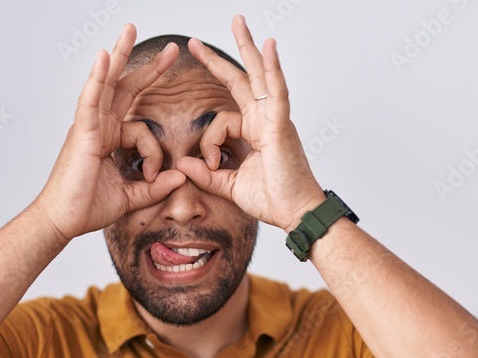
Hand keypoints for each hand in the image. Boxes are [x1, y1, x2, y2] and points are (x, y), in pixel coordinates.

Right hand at [32, 25, 186, 242]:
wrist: (64, 221)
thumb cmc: (87, 207)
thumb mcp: (132, 196)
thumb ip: (155, 186)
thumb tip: (180, 177)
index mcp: (109, 138)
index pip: (136, 110)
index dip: (153, 97)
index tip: (173, 100)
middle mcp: (99, 127)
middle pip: (122, 87)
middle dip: (145, 66)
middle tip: (169, 48)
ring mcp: (89, 127)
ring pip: (106, 84)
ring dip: (119, 56)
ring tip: (130, 31)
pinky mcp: (82, 133)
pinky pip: (90, 100)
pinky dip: (97, 78)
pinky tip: (104, 57)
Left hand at [175, 15, 325, 231]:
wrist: (295, 214)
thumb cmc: (273, 200)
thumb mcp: (230, 186)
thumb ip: (206, 174)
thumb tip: (181, 164)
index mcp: (254, 132)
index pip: (224, 111)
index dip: (209, 128)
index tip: (205, 153)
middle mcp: (264, 119)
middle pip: (243, 79)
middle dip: (222, 57)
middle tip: (199, 39)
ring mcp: (275, 119)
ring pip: (260, 76)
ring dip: (249, 48)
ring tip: (239, 23)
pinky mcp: (282, 125)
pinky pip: (277, 91)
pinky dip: (273, 69)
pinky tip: (268, 47)